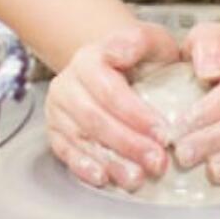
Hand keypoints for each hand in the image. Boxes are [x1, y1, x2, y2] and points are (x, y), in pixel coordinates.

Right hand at [45, 22, 178, 190]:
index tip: (164, 133)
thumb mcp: (150, 40)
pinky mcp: (55, 129)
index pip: (110, 90)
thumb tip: (121, 54)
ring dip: (111, 161)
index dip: (137, 114)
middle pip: (95, 118)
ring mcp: (59, 107)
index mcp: (90, 58)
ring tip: (138, 177)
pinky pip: (65, 151)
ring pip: (82, 137)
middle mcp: (68, 82)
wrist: (115, 67)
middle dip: (129, 143)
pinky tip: (105, 178)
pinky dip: (84, 167)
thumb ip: (140, 40)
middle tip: (158, 161)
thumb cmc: (140, 58)